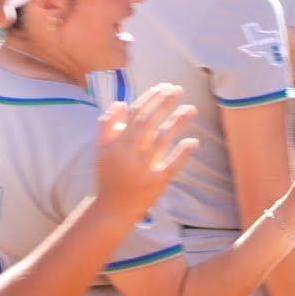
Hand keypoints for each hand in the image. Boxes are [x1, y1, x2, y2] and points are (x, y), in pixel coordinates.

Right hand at [95, 83, 198, 222]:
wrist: (113, 208)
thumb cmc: (109, 175)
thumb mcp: (101, 149)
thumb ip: (107, 124)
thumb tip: (122, 103)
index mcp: (117, 142)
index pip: (134, 114)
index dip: (149, 99)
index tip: (162, 87)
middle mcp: (130, 152)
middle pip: (149, 122)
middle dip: (163, 104)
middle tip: (177, 90)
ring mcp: (144, 167)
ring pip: (162, 140)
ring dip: (177, 123)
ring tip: (191, 108)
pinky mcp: (157, 182)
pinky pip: (172, 165)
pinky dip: (182, 154)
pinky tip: (193, 141)